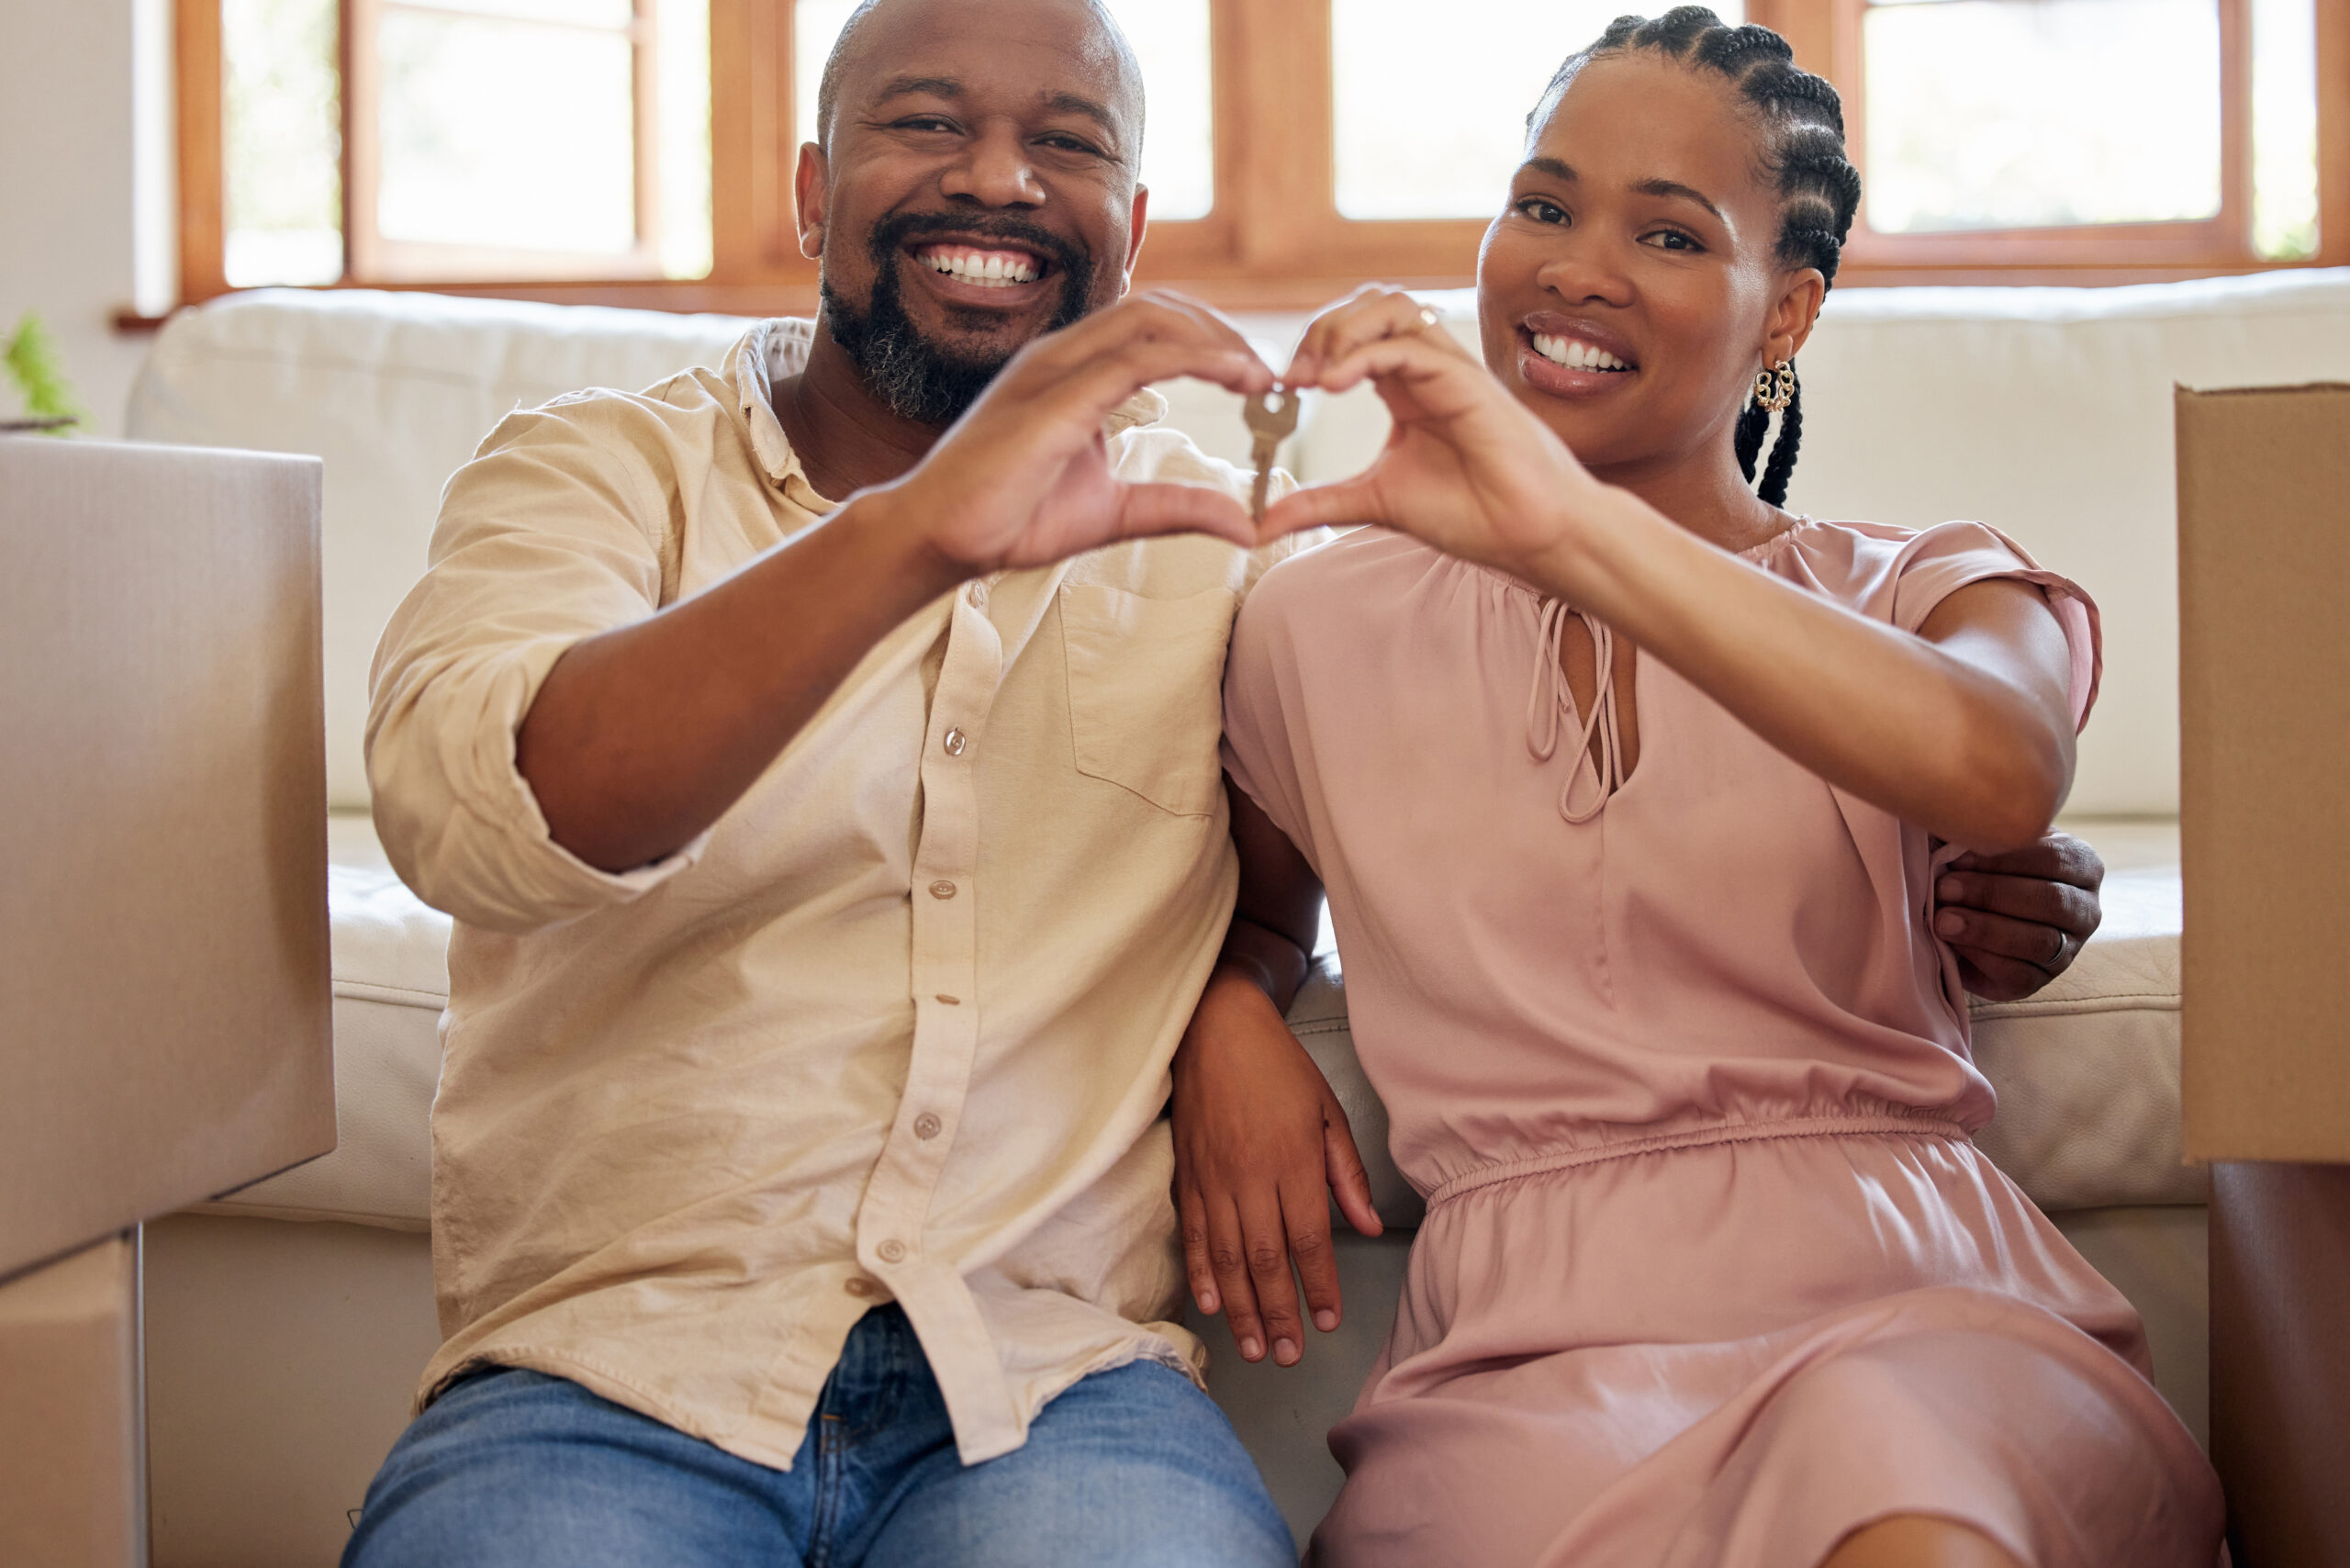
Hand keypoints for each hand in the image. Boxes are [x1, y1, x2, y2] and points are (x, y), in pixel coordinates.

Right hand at [881, 290, 1274, 573]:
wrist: (942, 536)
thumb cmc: (1010, 519)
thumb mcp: (1116, 514)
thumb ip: (1177, 508)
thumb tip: (1244, 523)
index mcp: (1073, 371)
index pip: (1153, 326)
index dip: (1211, 341)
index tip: (1257, 378)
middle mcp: (1064, 355)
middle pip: (1161, 309)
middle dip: (1223, 333)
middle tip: (1269, 375)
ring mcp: (1056, 368)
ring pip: (1152, 319)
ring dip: (1217, 339)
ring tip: (1260, 375)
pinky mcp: (1056, 396)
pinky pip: (1137, 357)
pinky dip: (1195, 359)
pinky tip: (1234, 379)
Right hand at [1172, 969, 1382, 1366]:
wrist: (1215, 1029)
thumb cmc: (1278, 1067)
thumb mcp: (1327, 1111)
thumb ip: (1345, 1173)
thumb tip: (1369, 1225)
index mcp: (1292, 1161)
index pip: (1309, 1239)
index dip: (1318, 1285)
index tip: (1326, 1320)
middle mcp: (1251, 1177)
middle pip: (1265, 1259)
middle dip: (1278, 1313)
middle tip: (1288, 1355)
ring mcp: (1213, 1179)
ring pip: (1227, 1257)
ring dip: (1241, 1308)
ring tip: (1255, 1347)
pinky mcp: (1187, 1176)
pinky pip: (1194, 1234)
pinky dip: (1201, 1273)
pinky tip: (1210, 1304)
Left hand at [1261, 286, 1619, 584]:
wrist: (1531, 536)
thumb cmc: (1472, 515)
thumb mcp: (1374, 503)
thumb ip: (1320, 503)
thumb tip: (1260, 523)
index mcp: (1405, 388)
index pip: (1352, 334)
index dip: (1310, 349)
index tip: (1279, 391)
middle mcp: (1426, 369)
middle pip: (1368, 304)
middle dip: (1321, 329)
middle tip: (1292, 378)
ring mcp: (1449, 370)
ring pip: (1393, 306)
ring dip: (1342, 329)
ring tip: (1314, 377)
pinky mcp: (1468, 383)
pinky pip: (1411, 345)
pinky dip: (1365, 355)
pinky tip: (1334, 387)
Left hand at [1933, 831, 2104, 1000]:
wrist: (1975, 913)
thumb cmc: (1986, 867)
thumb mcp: (1990, 845)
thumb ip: (1980, 839)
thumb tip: (1953, 835)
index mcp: (2082, 864)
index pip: (2054, 859)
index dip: (2004, 859)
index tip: (1959, 857)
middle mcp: (2086, 909)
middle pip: (2050, 900)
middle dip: (1991, 893)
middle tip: (1945, 888)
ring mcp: (2069, 949)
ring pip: (2038, 941)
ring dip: (1984, 929)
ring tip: (1943, 919)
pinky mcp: (2040, 980)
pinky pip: (2018, 974)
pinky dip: (1982, 957)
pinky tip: (1952, 943)